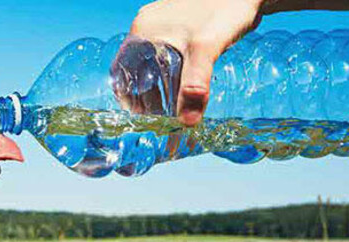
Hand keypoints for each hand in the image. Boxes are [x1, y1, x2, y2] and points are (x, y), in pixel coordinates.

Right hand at [121, 0, 264, 125]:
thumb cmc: (227, 10)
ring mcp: (161, 24)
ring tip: (174, 105)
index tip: (142, 118)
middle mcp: (147, 26)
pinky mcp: (176, 25)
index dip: (129, 97)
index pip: (122, 71)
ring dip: (159, 84)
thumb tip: (187, 123)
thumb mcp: (208, 49)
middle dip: (146, 94)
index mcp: (143, 30)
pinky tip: (185, 83)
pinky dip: (170, 72)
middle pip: (136, 69)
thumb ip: (195, 85)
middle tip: (161, 117)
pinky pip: (165, 54)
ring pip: (151, 63)